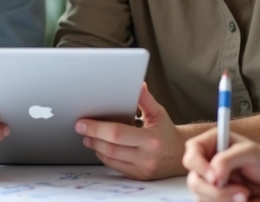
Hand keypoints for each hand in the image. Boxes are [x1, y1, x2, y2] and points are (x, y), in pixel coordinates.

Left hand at [75, 82, 189, 179]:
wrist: (179, 155)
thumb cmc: (166, 132)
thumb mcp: (158, 113)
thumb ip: (145, 99)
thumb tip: (137, 84)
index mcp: (151, 139)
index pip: (118, 133)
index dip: (97, 128)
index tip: (83, 122)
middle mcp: (146, 157)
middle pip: (111, 148)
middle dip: (92, 137)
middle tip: (80, 128)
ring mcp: (142, 169)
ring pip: (110, 159)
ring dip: (95, 147)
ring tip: (87, 137)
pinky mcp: (138, 176)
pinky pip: (115, 166)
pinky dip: (104, 156)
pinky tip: (99, 147)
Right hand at [183, 129, 259, 200]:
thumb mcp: (251, 152)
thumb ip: (228, 159)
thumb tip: (212, 174)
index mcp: (212, 143)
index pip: (192, 153)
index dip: (198, 166)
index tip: (215, 178)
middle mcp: (207, 161)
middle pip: (193, 179)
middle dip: (215, 190)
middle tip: (241, 193)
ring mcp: (209, 180)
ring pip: (200, 195)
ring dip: (222, 199)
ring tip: (245, 196)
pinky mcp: (214, 196)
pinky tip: (240, 201)